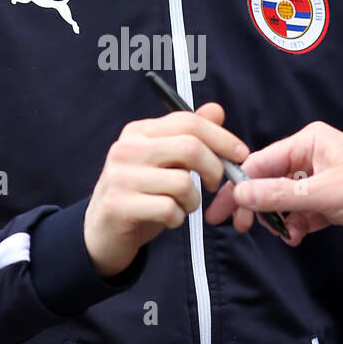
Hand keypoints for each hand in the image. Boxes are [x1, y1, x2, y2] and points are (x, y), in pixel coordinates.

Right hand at [84, 103, 248, 277]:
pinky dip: (178, 218)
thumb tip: (216, 110)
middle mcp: (126, 149)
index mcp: (139, 132)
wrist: (102, 233)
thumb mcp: (165, 163)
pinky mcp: (119, 206)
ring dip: (194, 201)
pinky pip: (169, 210)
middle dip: (215, 168)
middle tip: (216, 185)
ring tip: (184, 206)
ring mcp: (120, 177)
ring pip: (183, 183)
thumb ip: (190, 136)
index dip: (222, 138)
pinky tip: (169, 219)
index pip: (188, 122)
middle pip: (190, 147)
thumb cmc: (141, 195)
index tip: (240, 155)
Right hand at [205, 121, 342, 261]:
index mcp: (310, 141)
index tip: (221, 207)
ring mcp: (323, 181)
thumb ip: (280, 196)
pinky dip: (298, 226)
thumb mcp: (326, 193)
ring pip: (285, 201)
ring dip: (280, 220)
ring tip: (287, 235)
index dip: (240, 185)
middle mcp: (314, 157)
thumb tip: (241, 195)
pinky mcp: (333, 203)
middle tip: (240, 228)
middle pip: (269, 181)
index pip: (262, 161)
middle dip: (256, 205)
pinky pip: (302, 214)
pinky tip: (299, 236)